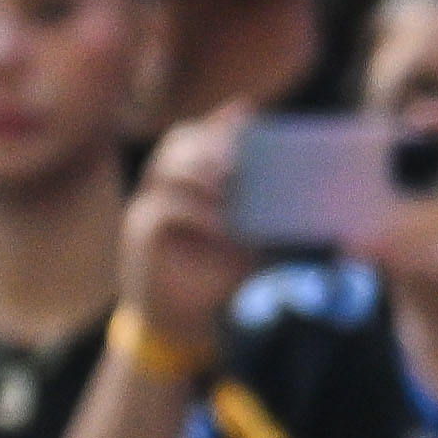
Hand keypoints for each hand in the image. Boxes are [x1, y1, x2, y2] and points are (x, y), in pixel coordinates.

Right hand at [119, 109, 256, 347]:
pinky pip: (164, 210)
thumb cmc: (216, 279)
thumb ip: (262, 211)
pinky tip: (225, 224)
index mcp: (185, 185)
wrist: (180, 324)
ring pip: (167, 170)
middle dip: (211, 144)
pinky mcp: (139, 236)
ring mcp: (144, 210)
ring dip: (204, 174)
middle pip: (177, 144)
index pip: (194, 136)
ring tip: (233, 188)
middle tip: (242, 161)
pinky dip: (199, 214)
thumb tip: (297, 191)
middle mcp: (160, 190)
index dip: (217, 122)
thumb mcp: (248, 239)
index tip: (246, 112)